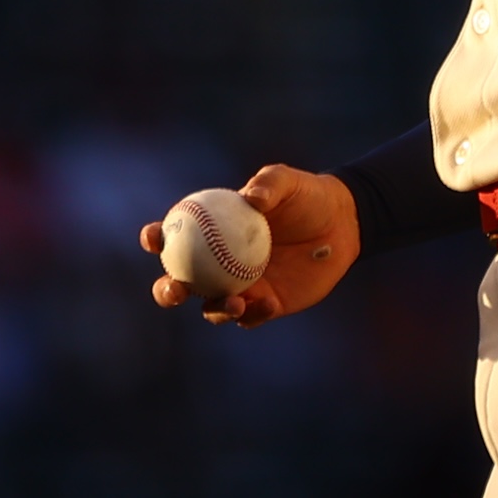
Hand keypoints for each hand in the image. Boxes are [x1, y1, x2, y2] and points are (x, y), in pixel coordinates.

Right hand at [137, 165, 360, 329]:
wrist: (342, 224)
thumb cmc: (306, 196)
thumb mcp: (287, 181)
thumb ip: (268, 184)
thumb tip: (251, 199)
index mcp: (213, 231)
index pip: (174, 235)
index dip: (156, 238)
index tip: (155, 236)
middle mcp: (219, 263)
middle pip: (181, 283)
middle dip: (168, 290)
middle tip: (176, 288)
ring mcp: (240, 287)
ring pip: (212, 308)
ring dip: (215, 309)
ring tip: (234, 301)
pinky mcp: (264, 305)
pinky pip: (251, 317)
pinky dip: (254, 314)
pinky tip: (269, 303)